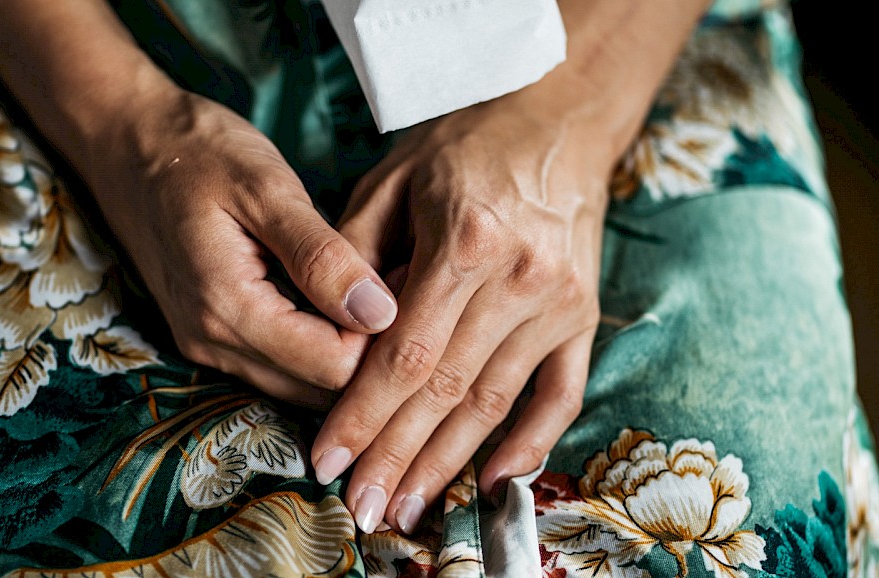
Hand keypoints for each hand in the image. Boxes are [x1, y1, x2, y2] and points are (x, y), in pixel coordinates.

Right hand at [0, 0, 398, 407]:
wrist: (128, 143)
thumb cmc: (198, 152)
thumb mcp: (266, 188)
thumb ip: (321, 256)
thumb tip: (380, 313)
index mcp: (227, 307)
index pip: (331, 368)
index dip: (384, 339)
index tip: (412, 283)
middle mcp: (212, 343)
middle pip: (318, 389)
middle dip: (369, 351)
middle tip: (405, 284)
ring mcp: (206, 345)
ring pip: (300, 384)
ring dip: (343, 350)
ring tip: (377, 287)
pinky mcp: (208, 337)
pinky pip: (277, 365)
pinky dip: (315, 342)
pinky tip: (338, 296)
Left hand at [311, 89, 609, 532]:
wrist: (557, 115)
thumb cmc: (460, 144)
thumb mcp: (389, 181)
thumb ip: (352, 255)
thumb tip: (332, 339)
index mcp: (464, 242)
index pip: (404, 353)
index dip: (363, 414)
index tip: (329, 460)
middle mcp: (519, 279)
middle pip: (446, 391)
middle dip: (396, 457)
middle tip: (362, 508)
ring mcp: (559, 302)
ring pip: (495, 403)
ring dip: (449, 464)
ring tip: (409, 507)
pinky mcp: (584, 315)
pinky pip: (561, 393)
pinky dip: (532, 442)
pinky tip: (496, 481)